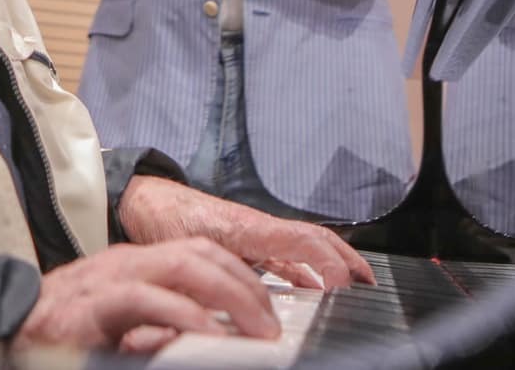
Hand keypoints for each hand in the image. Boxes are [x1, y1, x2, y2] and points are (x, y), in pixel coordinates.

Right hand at [12, 236, 279, 353]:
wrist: (4, 330)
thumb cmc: (63, 329)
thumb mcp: (123, 323)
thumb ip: (159, 323)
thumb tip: (204, 334)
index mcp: (137, 264)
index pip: (201, 252)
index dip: (241, 276)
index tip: (268, 310)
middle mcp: (128, 261)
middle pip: (202, 253)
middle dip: (247, 285)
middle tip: (272, 325)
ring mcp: (111, 278)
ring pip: (184, 265)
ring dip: (230, 295)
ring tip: (256, 329)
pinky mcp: (95, 303)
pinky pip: (148, 299)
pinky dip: (185, 314)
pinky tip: (209, 333)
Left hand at [117, 175, 372, 291]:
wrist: (146, 200)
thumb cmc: (164, 222)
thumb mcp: (185, 257)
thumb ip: (209, 284)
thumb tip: (221, 316)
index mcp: (250, 228)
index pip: (304, 241)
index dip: (328, 264)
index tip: (340, 288)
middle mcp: (260, 227)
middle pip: (315, 238)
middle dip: (345, 259)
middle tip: (368, 283)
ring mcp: (256, 232)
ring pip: (304, 245)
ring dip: (331, 262)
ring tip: (352, 285)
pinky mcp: (248, 239)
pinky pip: (287, 252)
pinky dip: (307, 268)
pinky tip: (313, 287)